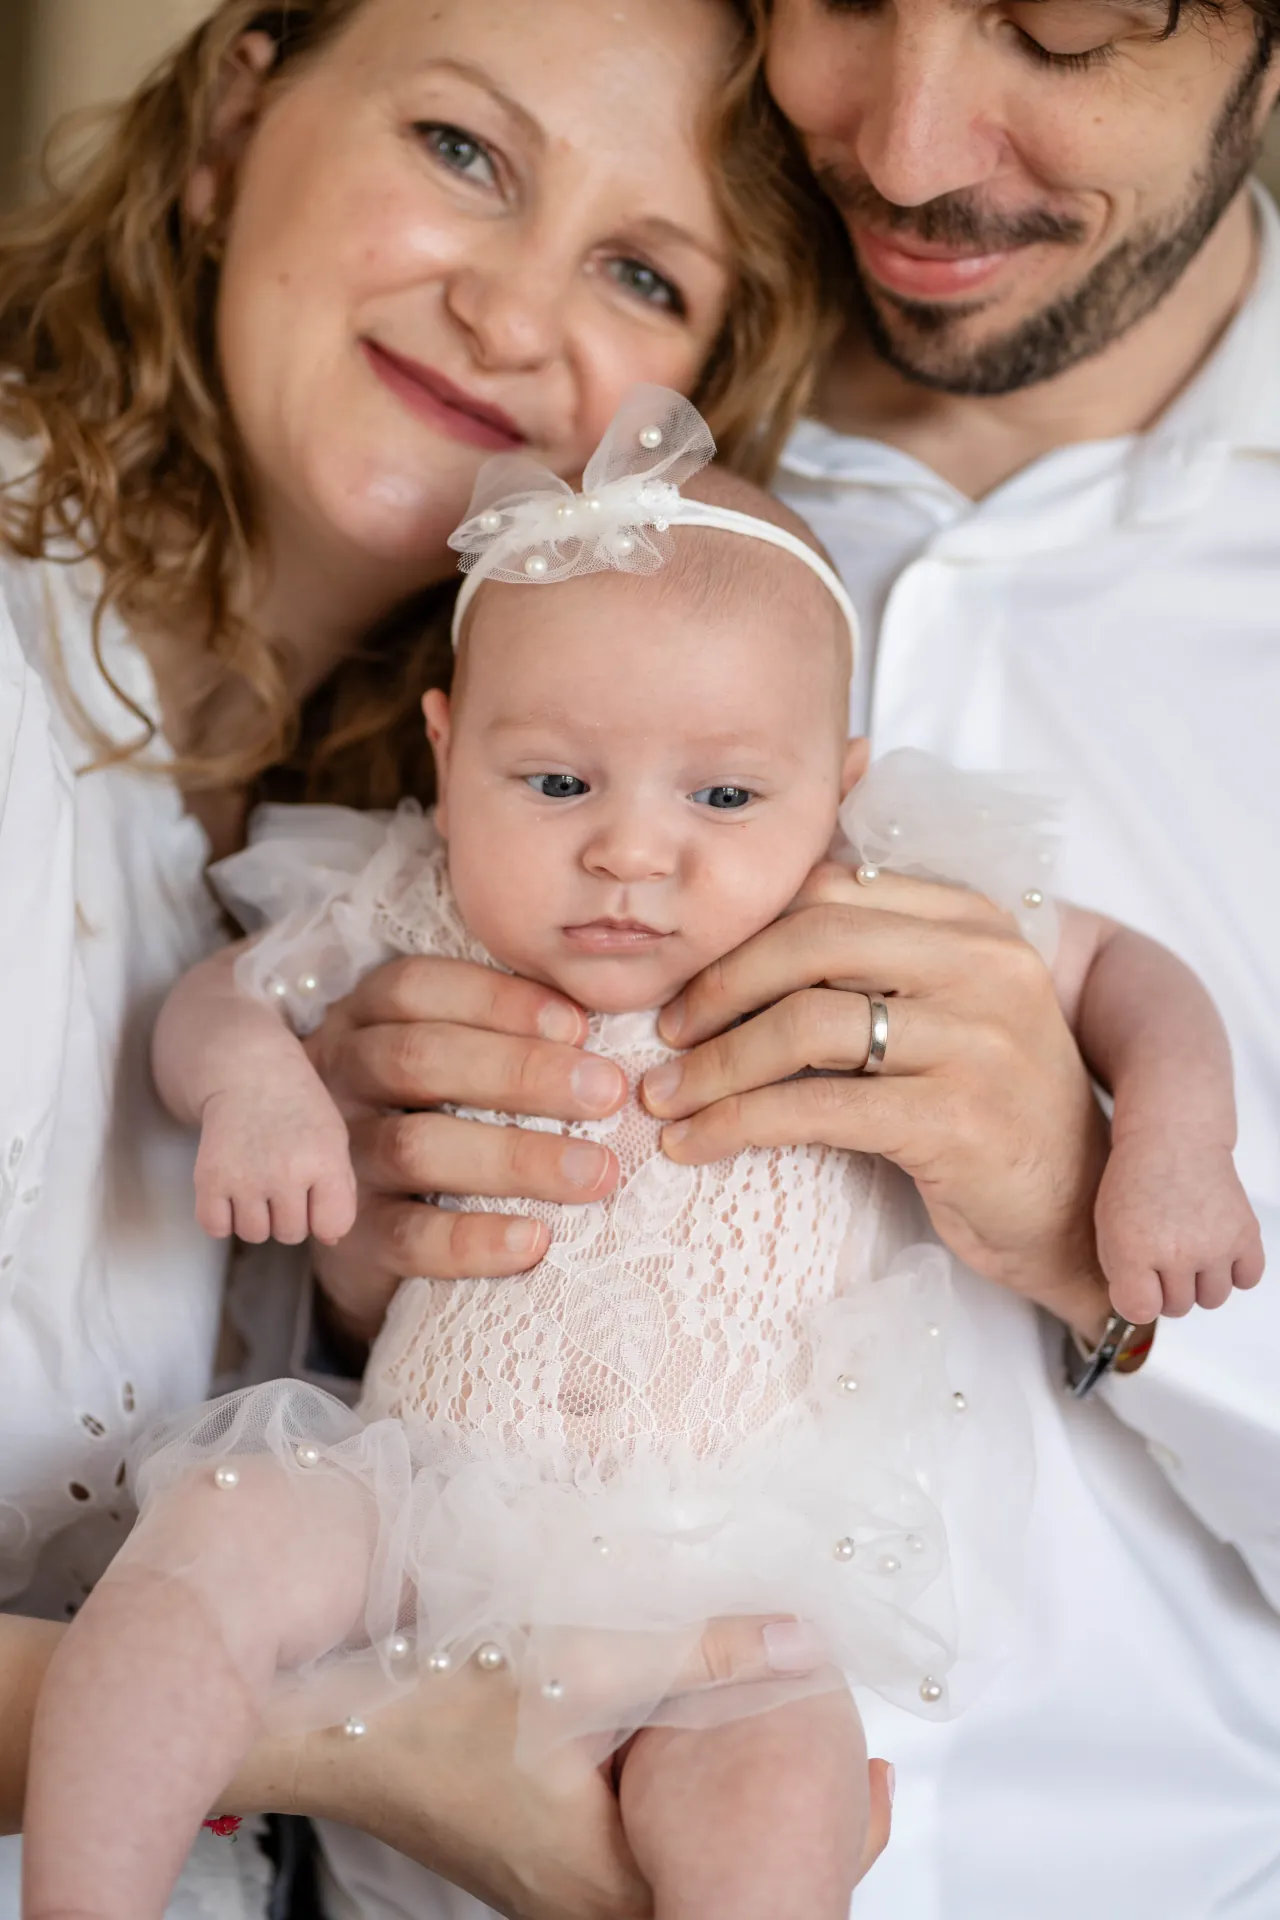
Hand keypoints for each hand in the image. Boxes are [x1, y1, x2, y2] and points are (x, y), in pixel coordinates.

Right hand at [194, 1069, 356, 1247]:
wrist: (248, 1072)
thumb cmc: (298, 1109)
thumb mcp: (333, 1140)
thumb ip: (339, 1190)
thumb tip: (330, 1240)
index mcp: (324, 1160)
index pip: (333, 1225)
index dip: (324, 1216)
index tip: (316, 1194)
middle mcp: (285, 1171)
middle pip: (291, 1233)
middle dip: (288, 1213)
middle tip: (281, 1176)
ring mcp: (245, 1177)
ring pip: (254, 1234)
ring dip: (256, 1215)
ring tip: (257, 1178)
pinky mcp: (208, 1179)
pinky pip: (216, 1227)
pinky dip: (222, 1216)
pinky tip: (231, 1189)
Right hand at [225, 1616, 851, 1919]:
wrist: (312, 1708)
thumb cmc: (426, 1697)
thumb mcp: (582, 1661)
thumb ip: (701, 1651)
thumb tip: (802, 1636)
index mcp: (605, 1876)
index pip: (739, 1880)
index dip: (813, 1841)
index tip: (875, 1793)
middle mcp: (580, 1891)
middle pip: (712, 1873)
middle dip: (784, 1826)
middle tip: (865, 1780)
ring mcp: (549, 1870)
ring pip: (671, 1851)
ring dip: (727, 1803)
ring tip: (794, 1750)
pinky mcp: (527, 1836)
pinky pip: (632, 1827)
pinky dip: (677, 1786)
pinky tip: (686, 1732)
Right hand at [304, 956, 626, 1343]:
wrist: (374, 1222)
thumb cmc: (440, 1111)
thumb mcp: (457, 1055)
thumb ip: (509, 1030)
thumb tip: (601, 1024)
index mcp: (366, 1018)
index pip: (416, 988)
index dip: (499, 1001)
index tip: (580, 1026)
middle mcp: (340, 1079)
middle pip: (419, 1059)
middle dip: (522, 1073)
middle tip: (608, 1093)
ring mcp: (340, 1159)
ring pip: (416, 1147)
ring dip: (516, 1158)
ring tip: (597, 1172)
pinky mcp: (353, 1236)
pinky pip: (408, 1236)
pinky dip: (473, 1240)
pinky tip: (535, 1240)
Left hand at [643, 863, 1112, 1341]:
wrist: (1075, 1215)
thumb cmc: (988, 1109)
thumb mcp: (948, 1011)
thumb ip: (876, 961)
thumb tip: (746, 935)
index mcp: (976, 921)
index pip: (832, 888)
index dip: (745, 931)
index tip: (692, 982)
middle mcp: (985, 964)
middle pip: (810, 940)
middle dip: (717, 987)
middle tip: (665, 1035)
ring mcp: (979, 1039)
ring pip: (804, 1024)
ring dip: (713, 1065)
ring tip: (664, 1099)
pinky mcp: (958, 1119)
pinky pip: (817, 1107)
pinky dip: (738, 1122)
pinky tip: (696, 1144)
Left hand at [1096, 1125, 1264, 1322]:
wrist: (1173, 1139)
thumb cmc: (1136, 1178)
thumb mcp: (1106, 1225)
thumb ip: (1119, 1271)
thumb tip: (1139, 1307)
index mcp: (1135, 1248)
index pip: (1140, 1311)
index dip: (1137, 1300)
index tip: (1138, 1285)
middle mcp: (1177, 1251)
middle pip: (1177, 1308)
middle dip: (1167, 1290)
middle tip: (1162, 1259)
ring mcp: (1216, 1245)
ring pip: (1212, 1299)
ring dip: (1200, 1283)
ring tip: (1189, 1252)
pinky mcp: (1246, 1235)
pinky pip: (1247, 1280)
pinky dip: (1234, 1271)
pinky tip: (1216, 1251)